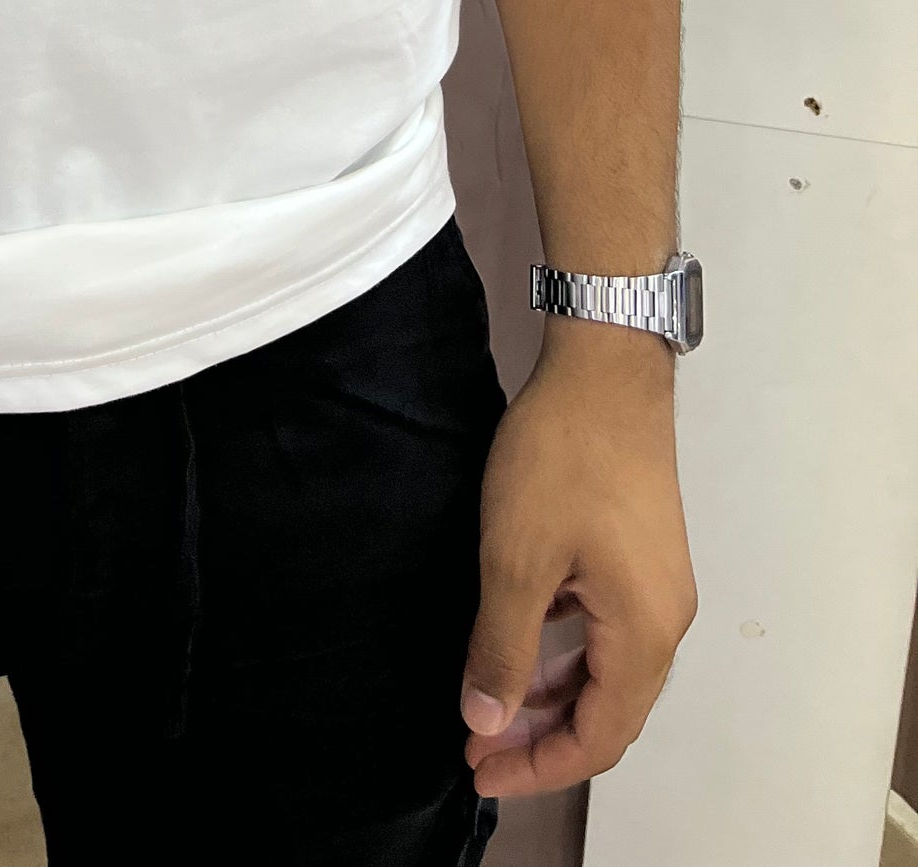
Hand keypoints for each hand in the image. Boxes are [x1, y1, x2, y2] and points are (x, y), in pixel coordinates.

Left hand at [460, 329, 696, 797]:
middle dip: (542, 739)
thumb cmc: (563, 458)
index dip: (539, 766)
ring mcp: (657, 587)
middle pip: (609, 712)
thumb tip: (486, 720)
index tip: (479, 773)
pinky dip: (563, 652)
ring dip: (550, 695)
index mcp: (645, 633)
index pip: (600, 737)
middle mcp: (665, 621)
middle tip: (475, 748)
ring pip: (605, 670)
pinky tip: (518, 647)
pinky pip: (604, 631)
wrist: (606, 366)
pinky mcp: (641, 556)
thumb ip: (503, 647)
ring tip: (487, 706)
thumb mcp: (517, 557)